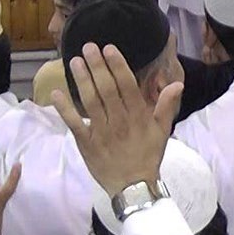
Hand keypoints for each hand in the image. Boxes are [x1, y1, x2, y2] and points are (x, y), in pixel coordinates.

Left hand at [51, 42, 181, 197]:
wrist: (133, 187)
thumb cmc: (147, 156)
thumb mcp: (162, 131)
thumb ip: (166, 106)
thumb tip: (177, 83)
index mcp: (138, 116)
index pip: (127, 85)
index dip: (117, 65)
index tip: (108, 48)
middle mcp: (119, 121)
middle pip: (106, 89)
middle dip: (97, 66)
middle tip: (88, 47)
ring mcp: (101, 132)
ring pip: (90, 102)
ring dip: (82, 80)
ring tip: (74, 62)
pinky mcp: (86, 143)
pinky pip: (74, 124)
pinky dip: (64, 109)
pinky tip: (56, 93)